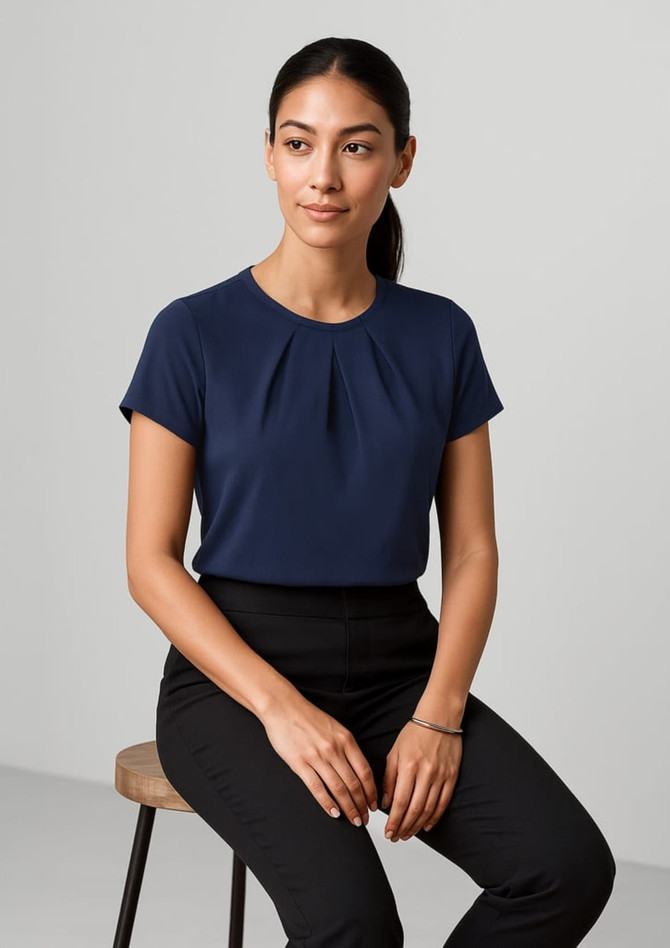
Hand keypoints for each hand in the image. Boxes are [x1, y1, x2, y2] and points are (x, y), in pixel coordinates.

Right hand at [262, 695, 377, 826]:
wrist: (283, 707)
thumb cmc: (308, 717)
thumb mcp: (335, 727)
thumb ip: (346, 747)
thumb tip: (357, 770)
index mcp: (346, 739)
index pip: (364, 771)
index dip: (371, 791)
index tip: (373, 805)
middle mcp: (334, 749)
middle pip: (353, 784)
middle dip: (361, 805)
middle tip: (364, 819)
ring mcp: (317, 757)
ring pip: (338, 789)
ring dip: (348, 808)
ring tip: (353, 820)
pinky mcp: (300, 763)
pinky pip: (317, 788)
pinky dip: (327, 803)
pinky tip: (333, 813)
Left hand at [381, 720, 461, 841]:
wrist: (439, 719)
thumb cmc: (414, 733)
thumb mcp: (394, 753)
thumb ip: (389, 779)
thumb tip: (386, 803)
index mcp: (409, 766)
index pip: (400, 802)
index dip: (394, 821)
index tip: (388, 832)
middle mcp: (426, 773)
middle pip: (414, 810)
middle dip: (404, 827)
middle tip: (396, 837)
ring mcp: (441, 776)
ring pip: (429, 809)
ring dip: (417, 826)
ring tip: (408, 834)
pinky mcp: (452, 777)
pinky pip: (443, 803)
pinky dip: (435, 817)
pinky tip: (427, 826)